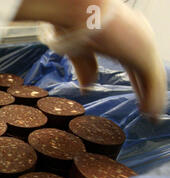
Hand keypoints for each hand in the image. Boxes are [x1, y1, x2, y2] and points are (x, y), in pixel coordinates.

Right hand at [16, 0, 167, 120]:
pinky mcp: (144, 55)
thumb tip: (88, 87)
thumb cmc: (70, 24)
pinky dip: (153, 101)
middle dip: (147, 91)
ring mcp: (142, 46)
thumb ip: (85, 69)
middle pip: (144, 71)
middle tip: (148, 110)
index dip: (136, 83)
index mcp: (121, 36)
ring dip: (153, 99)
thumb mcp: (77, 51)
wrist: (75, 13)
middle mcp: (136, 38)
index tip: (138, 97)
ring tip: (152, 117)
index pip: (132, 64)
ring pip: (152, 78)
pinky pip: (153, 84)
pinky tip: (151, 115)